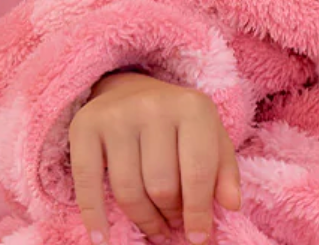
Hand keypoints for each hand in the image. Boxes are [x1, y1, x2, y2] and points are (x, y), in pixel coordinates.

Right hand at [68, 70, 240, 243]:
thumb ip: (224, 170)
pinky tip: (102, 239)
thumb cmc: (176, 122)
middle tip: (173, 223)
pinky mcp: (85, 126)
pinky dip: (95, 217)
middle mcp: (154, 106)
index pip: (198, 171)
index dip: (199, 212)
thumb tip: (232, 206)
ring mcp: (118, 115)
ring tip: (154, 227)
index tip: (199, 238)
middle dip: (170, 214)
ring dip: (143, 219)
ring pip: (128, 190)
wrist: (129, 89)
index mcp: (192, 106)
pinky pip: (87, 183)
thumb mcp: (209, 136)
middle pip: (161, 185)